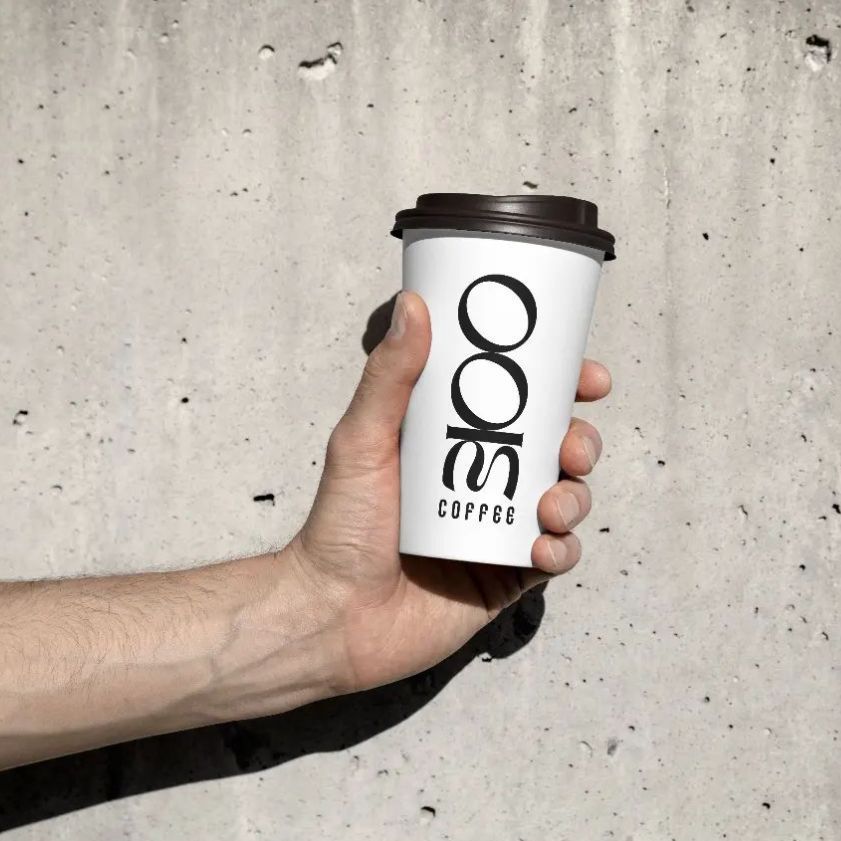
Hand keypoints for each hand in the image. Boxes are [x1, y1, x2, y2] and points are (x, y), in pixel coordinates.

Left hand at [286, 291, 610, 693]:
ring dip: (575, 497)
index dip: (562, 387)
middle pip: (556, 450)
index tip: (587, 376)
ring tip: (550, 507)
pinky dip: (562, 550)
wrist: (333, 616)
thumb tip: (413, 304)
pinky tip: (541, 549)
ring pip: (566, 501)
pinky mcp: (506, 576)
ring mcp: (498, 529)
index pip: (521, 406)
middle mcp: (485, 483)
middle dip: (580, 442)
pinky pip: (555, 558)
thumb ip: (388, 376)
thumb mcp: (362, 440)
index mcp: (456, 444)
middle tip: (570, 446)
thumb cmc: (340, 524)